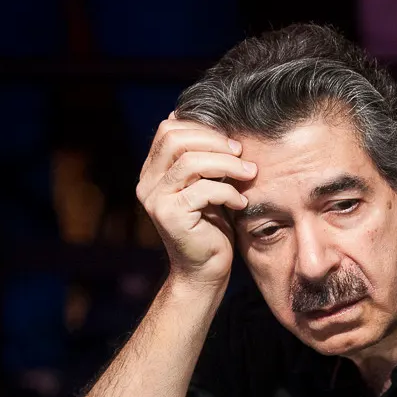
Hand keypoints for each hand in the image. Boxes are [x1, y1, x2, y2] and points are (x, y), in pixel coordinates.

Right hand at [136, 114, 255, 285]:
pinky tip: (240, 203)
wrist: (205, 271)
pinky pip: (203, 190)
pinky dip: (228, 192)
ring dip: (227, 164)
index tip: (232, 144)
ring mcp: (155, 199)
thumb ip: (205, 159)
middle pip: (176, 139)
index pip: (169, 129)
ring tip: (249, 174)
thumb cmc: (212, 227)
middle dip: (215, 141)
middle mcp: (147, 183)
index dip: (203, 129)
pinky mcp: (169, 216)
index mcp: (153, 171)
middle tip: (242, 154)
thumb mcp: (208, 185)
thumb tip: (218, 125)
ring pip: (191, 162)